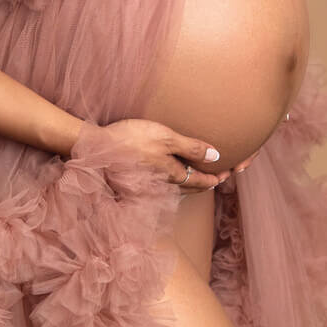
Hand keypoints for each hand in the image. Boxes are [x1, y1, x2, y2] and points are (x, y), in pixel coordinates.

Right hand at [92, 118, 232, 189]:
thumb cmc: (131, 139)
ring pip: (178, 187)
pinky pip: (164, 184)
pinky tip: (170, 174)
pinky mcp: (139, 181)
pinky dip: (174, 181)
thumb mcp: (166, 137)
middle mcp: (163, 184)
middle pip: (191, 188)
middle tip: (218, 177)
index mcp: (173, 175)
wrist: (97, 148)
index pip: (201, 181)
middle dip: (206, 183)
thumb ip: (191, 147)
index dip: (216, 178)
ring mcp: (150, 184)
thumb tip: (216, 156)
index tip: (228, 174)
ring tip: (198, 176)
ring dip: (191, 184)